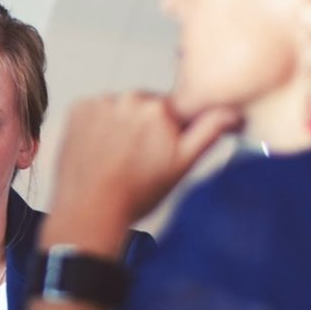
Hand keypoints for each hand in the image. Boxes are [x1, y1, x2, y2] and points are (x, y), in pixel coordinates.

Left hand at [50, 93, 238, 230]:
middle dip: (145, 127)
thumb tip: (232, 111)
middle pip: (145, 107)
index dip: (170, 131)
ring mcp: (100, 102)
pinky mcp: (78, 109)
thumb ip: (209, 131)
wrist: (90, 210)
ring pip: (119, 108)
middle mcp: (130, 98)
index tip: (160, 150)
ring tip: (116, 158)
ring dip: (120, 125)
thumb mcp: (182, 165)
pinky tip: (99, 150)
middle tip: (137, 159)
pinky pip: (95, 110)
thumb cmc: (135, 194)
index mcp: (160, 108)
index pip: (174, 109)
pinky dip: (97, 125)